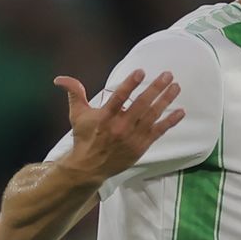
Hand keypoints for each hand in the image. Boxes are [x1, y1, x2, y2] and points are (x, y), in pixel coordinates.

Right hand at [54, 69, 184, 183]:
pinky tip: (180, 111)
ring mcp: (132, 137)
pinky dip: (170, 122)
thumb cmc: (84, 138)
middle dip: (155, 88)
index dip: (130, 84)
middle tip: (168, 75)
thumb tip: (60, 79)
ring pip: (152, 116)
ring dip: (165, 100)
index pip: (118, 98)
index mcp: (104, 117)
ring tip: (176, 87)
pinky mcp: (140, 146)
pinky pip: (158, 132)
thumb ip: (74, 93)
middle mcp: (120, 127)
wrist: (89, 167)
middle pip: (141, 105)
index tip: (141, 72)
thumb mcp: (77, 114)